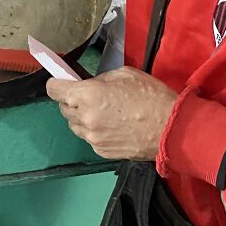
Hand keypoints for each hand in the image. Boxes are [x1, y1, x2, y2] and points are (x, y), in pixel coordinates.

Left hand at [46, 67, 177, 159]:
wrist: (171, 129)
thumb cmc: (152, 97)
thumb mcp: (125, 74)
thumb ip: (101, 79)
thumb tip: (91, 85)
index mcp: (87, 95)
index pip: (54, 90)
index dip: (56, 84)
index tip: (62, 82)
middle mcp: (85, 118)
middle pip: (63, 109)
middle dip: (72, 101)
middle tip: (90, 96)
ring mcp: (92, 138)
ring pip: (74, 126)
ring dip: (81, 118)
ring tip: (103, 112)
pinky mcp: (102, 151)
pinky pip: (89, 138)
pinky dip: (94, 131)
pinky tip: (112, 126)